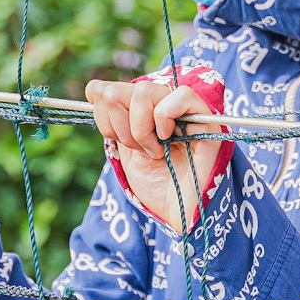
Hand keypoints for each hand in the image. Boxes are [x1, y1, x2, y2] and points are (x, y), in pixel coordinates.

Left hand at [86, 78, 223, 233]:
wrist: (179, 212)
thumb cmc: (157, 186)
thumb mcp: (124, 151)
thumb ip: (111, 120)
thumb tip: (95, 88)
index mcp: (140, 109)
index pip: (105, 90)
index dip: (102, 116)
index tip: (118, 141)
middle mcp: (160, 102)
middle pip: (117, 90)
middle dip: (121, 128)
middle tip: (140, 150)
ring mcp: (182, 107)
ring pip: (143, 91)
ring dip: (142, 130)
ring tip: (156, 151)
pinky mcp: (205, 116)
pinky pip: (179, 96)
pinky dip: (166, 120)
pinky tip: (173, 141)